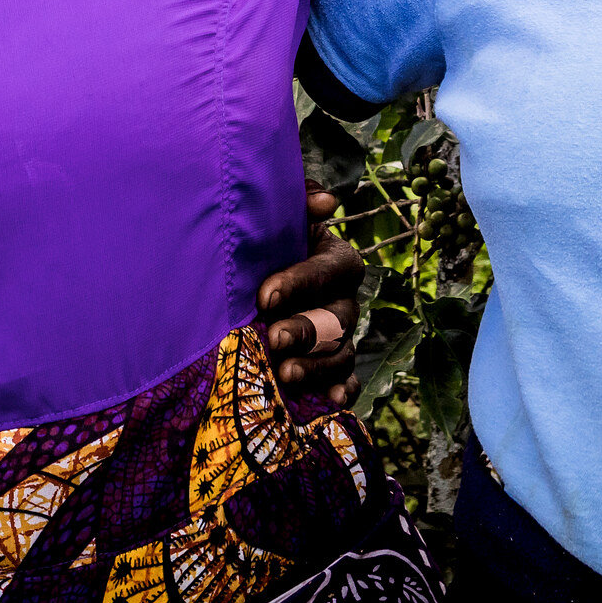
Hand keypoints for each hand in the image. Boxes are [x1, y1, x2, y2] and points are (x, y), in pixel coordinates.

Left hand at [259, 184, 364, 400]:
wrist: (252, 282)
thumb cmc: (267, 246)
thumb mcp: (280, 222)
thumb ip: (299, 203)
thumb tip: (327, 201)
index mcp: (337, 261)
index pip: (329, 270)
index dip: (300, 282)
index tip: (265, 295)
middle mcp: (345, 300)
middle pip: (337, 318)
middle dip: (306, 330)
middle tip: (273, 339)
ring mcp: (342, 337)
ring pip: (341, 354)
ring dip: (317, 366)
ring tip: (285, 374)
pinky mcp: (335, 368)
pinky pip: (348, 382)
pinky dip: (343, 392)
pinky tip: (331, 401)